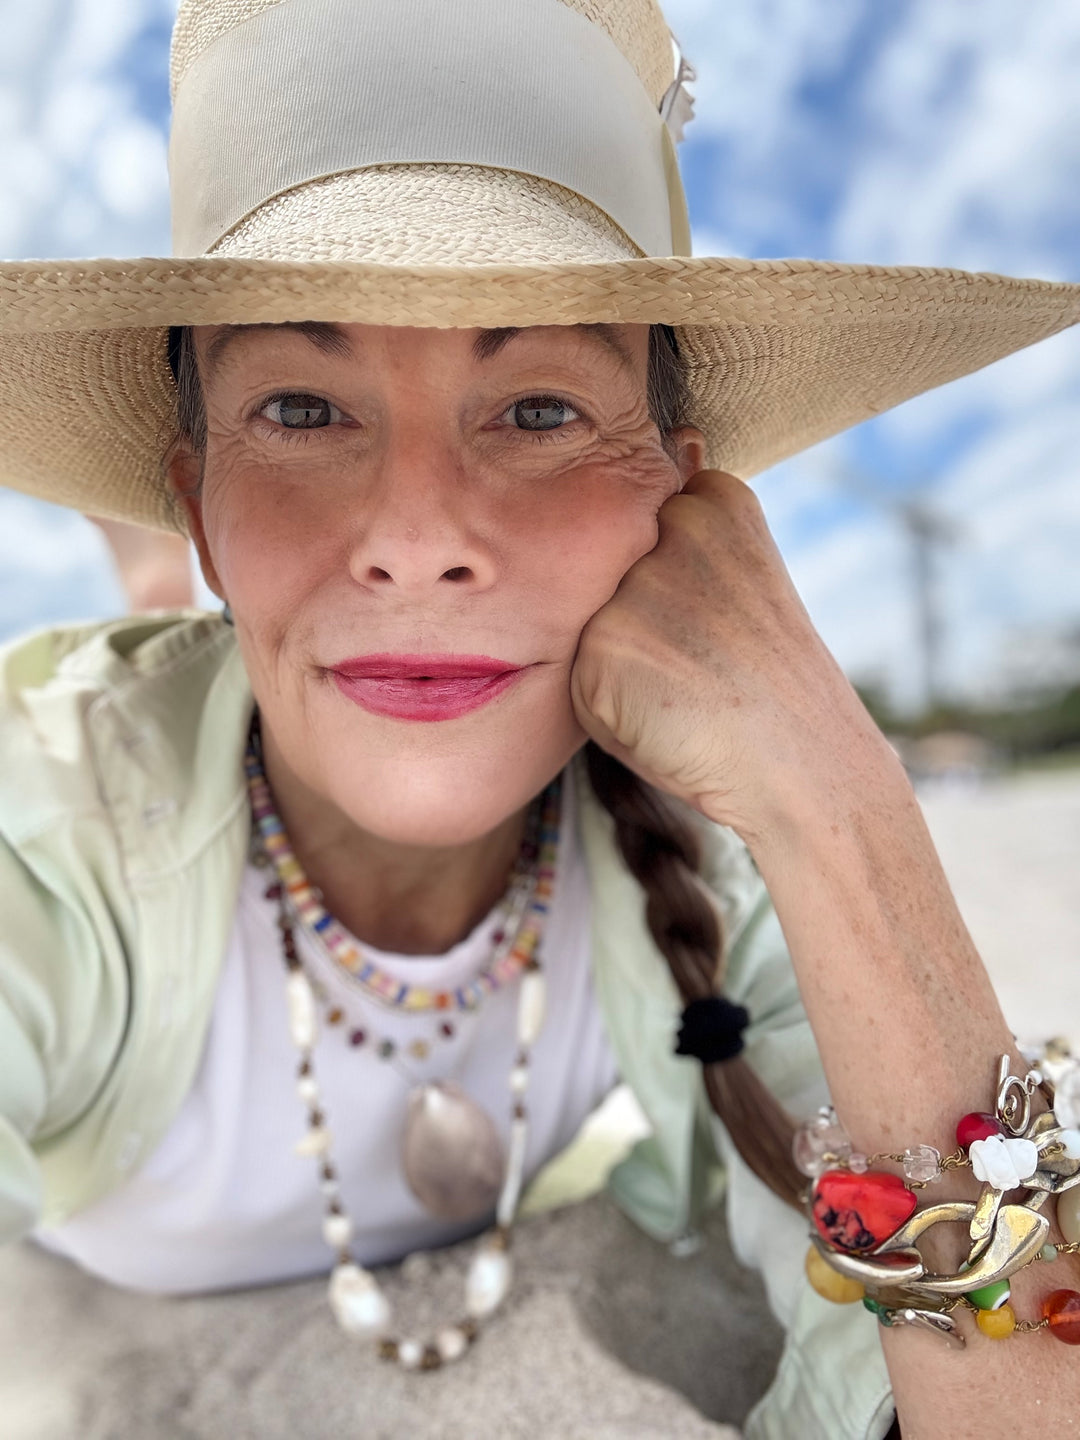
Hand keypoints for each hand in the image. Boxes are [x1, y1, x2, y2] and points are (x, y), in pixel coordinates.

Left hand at [569, 470, 894, 843]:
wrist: (803, 766)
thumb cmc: (768, 682)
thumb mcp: (738, 576)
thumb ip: (688, 525)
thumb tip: (679, 435)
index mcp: (716, 499)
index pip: (637, 528)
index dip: (668, 591)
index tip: (715, 626)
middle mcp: (676, 526)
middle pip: (603, 574)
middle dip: (637, 624)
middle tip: (702, 664)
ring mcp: (637, 582)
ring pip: (584, 626)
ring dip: (616, 668)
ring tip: (683, 692)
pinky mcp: (603, 645)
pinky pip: (574, 678)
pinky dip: (606, 709)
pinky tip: (663, 718)